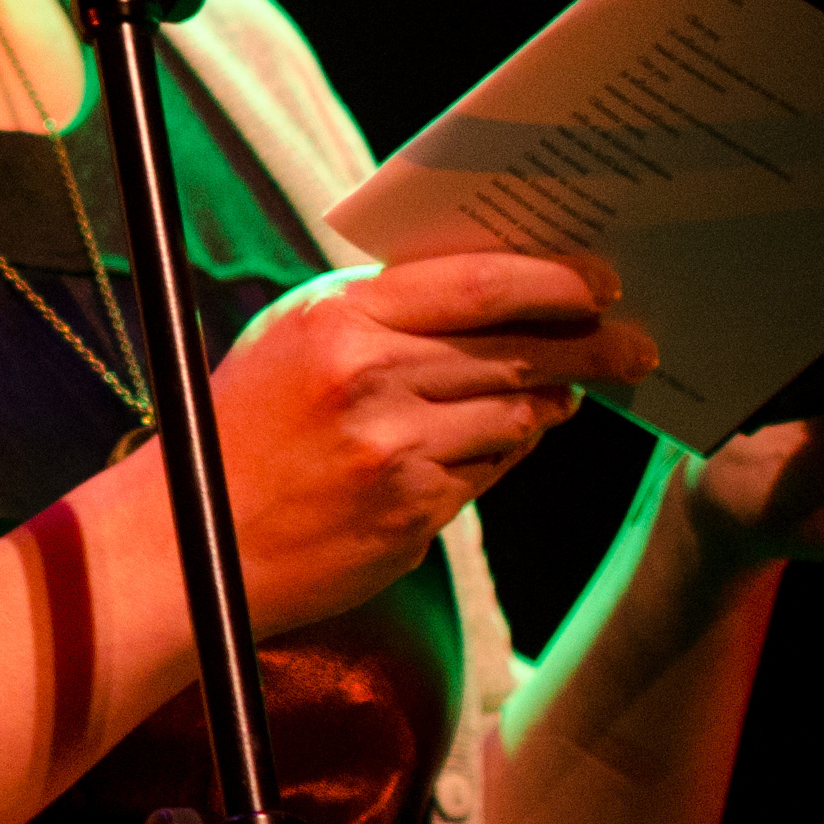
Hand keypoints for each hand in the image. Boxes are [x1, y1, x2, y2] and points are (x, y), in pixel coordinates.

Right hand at [209, 253, 660, 631]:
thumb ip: (381, 311)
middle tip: (633, 345)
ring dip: (553, 403)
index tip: (599, 280)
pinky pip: (489, 473)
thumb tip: (490, 298)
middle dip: (589, 345)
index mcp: (340, 317)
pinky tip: (505, 443)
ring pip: (517, 417)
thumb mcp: (295, 338)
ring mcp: (396, 452)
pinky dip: (505, 455)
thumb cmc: (241, 429)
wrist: (190, 544)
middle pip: (517, 350)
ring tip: (569, 392)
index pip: (477, 284)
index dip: (552, 279)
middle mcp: (372, 379)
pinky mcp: (412, 515)